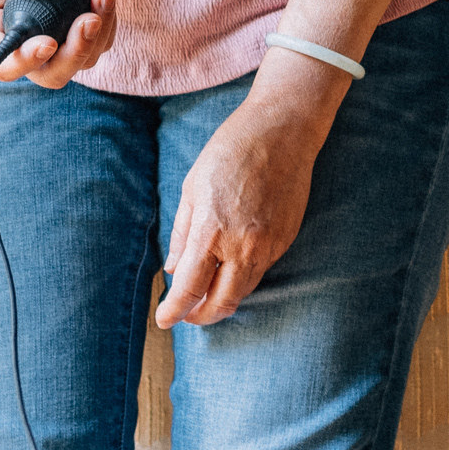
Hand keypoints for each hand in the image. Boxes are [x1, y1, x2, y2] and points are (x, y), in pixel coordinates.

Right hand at [0, 0, 118, 89]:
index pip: (5, 66)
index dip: (26, 62)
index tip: (48, 42)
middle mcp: (24, 43)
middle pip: (51, 74)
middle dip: (75, 54)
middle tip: (89, 20)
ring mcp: (53, 38)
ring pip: (82, 60)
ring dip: (99, 35)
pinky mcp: (75, 26)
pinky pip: (100, 41)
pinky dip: (109, 23)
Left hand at [155, 82, 328, 328]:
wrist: (284, 130)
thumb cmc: (232, 149)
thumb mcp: (193, 186)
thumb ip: (183, 233)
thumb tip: (174, 268)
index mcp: (211, 231)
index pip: (189, 290)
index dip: (173, 311)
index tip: (163, 319)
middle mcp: (242, 245)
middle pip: (220, 304)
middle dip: (199, 316)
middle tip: (185, 312)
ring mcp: (268, 245)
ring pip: (243, 291)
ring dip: (222, 298)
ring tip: (206, 289)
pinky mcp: (285, 239)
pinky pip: (261, 270)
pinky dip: (242, 276)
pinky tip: (231, 263)